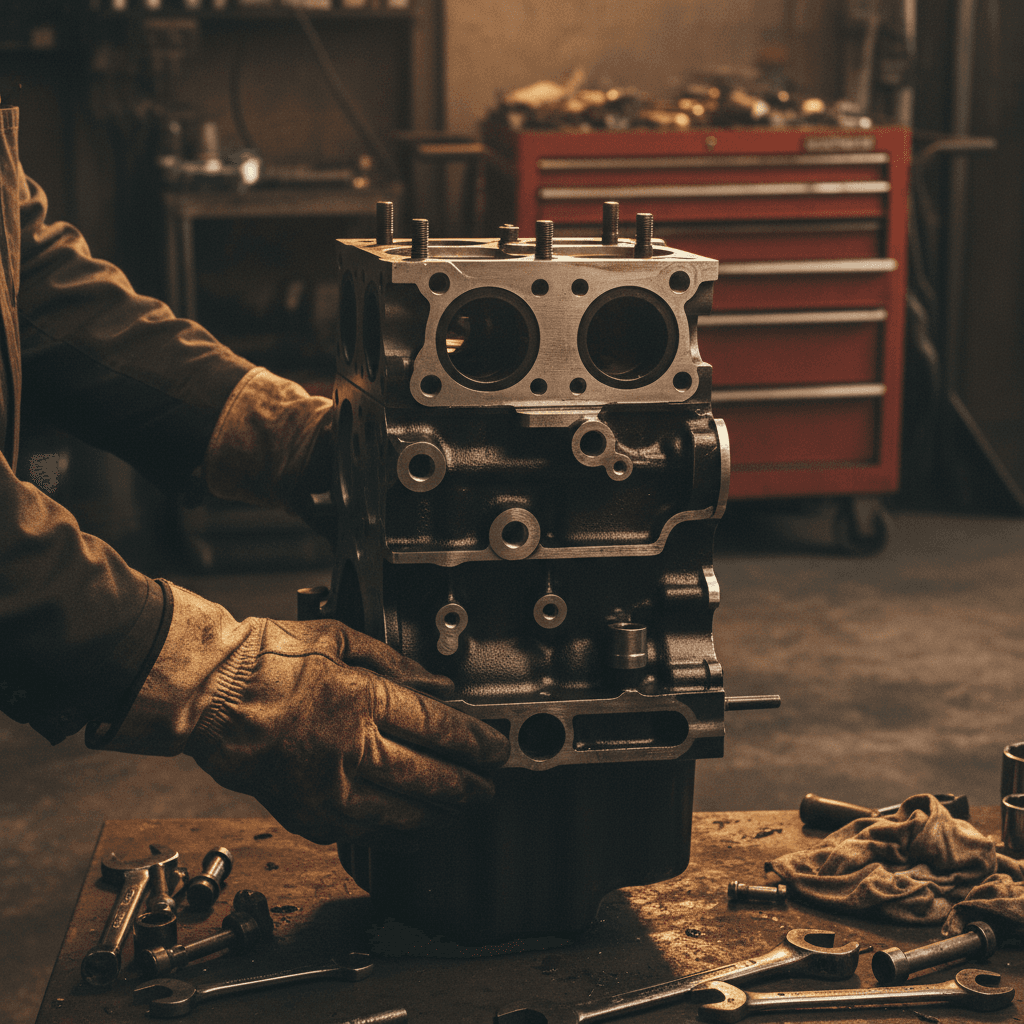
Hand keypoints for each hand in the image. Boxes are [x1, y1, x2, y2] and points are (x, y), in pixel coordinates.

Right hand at [95, 584, 508, 844]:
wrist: (208, 695)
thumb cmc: (267, 660)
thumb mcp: (339, 639)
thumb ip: (394, 663)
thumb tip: (437, 685)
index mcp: (362, 700)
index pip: (438, 729)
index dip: (476, 743)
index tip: (496, 750)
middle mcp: (351, 749)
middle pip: (430, 779)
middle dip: (469, 788)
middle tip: (489, 789)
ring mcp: (329, 789)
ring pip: (403, 816)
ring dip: (440, 816)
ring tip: (461, 812)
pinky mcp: (308, 814)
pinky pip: (364, 833)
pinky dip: (396, 835)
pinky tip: (413, 832)